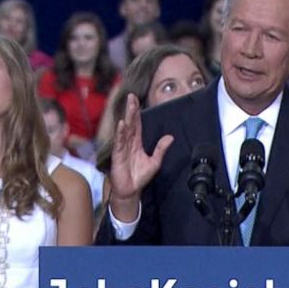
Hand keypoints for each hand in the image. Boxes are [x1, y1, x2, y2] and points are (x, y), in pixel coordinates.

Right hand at [109, 93, 172, 220]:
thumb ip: (161, 149)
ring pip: (125, 129)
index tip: (136, 99)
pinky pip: (119, 142)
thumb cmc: (140, 176)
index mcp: (136, 143)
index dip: (137, 112)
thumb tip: (170, 137)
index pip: (137, 124)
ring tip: (130, 106)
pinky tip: (122, 124)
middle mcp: (128, 142)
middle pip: (130, 123)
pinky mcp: (118, 155)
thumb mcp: (155, 162)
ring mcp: (122, 148)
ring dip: (128, 117)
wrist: (131, 191)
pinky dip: (120, 133)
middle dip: (131, 110)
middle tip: (132, 96)